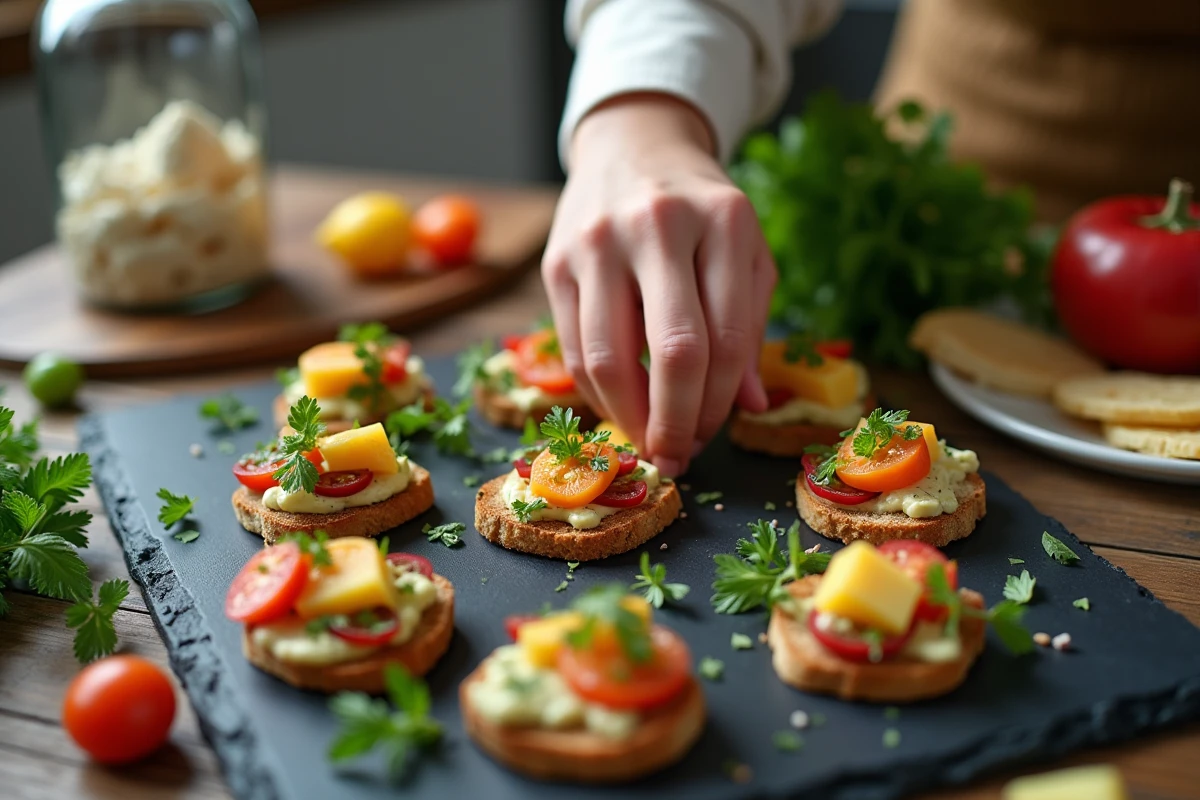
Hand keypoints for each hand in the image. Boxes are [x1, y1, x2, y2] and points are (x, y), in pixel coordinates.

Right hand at [542, 94, 774, 476]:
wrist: (633, 146)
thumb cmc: (702, 211)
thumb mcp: (746, 253)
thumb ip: (750, 326)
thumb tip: (749, 406)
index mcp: (723, 220)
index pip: (726, 338)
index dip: (719, 403)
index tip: (711, 436)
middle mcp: (658, 225)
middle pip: (671, 352)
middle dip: (676, 423)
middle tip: (678, 459)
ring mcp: (598, 241)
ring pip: (609, 359)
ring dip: (630, 418)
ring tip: (647, 441)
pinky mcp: (556, 262)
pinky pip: (574, 348)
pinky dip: (597, 392)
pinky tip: (620, 407)